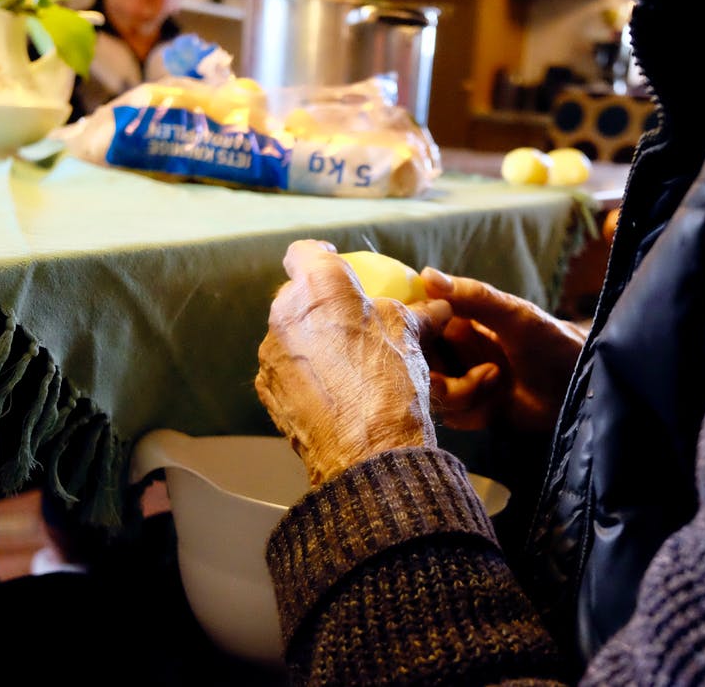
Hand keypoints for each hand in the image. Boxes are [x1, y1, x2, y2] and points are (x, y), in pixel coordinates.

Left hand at [255, 240, 451, 485]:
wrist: (366, 451)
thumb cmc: (391, 382)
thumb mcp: (412, 337)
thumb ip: (418, 312)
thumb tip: (438, 306)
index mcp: (321, 287)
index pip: (305, 252)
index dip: (320, 255)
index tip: (336, 263)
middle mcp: (286, 313)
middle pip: (296, 296)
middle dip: (319, 304)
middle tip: (348, 321)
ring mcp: (271, 352)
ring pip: (289, 334)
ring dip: (310, 341)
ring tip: (343, 364)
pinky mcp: (266, 388)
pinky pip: (284, 368)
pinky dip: (303, 373)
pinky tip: (331, 391)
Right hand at [420, 268, 585, 432]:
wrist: (581, 387)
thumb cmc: (552, 340)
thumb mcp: (515, 315)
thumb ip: (473, 296)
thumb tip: (426, 275)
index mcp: (457, 320)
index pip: (414, 324)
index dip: (412, 334)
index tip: (422, 340)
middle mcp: (453, 350)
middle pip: (415, 363)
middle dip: (434, 371)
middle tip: (465, 370)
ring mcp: (460, 381)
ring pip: (430, 392)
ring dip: (459, 392)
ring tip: (495, 380)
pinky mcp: (471, 411)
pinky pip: (449, 416)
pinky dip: (470, 412)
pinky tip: (495, 404)